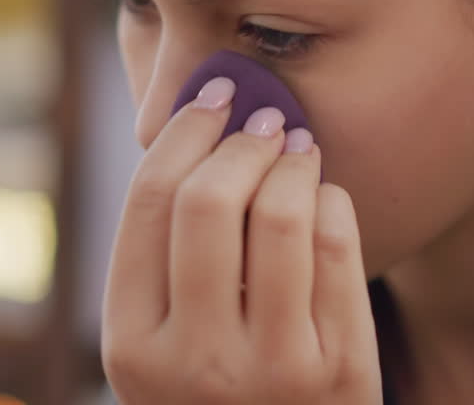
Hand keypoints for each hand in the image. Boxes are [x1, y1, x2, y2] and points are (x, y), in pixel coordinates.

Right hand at [102, 77, 383, 404]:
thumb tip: (202, 120)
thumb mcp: (164, 343)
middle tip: (264, 122)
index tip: (213, 98)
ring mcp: (273, 370)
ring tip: (298, 149)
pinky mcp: (341, 371)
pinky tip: (325, 198)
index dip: (185, 133)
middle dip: (242, 141)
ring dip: (293, 162)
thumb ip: (168, 255)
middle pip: (210, 200)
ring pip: (282, 215)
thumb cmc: (219, 385)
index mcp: (132, 347)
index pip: (151, 203)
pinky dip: (332, 201)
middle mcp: (195, 363)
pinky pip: (336, 247)